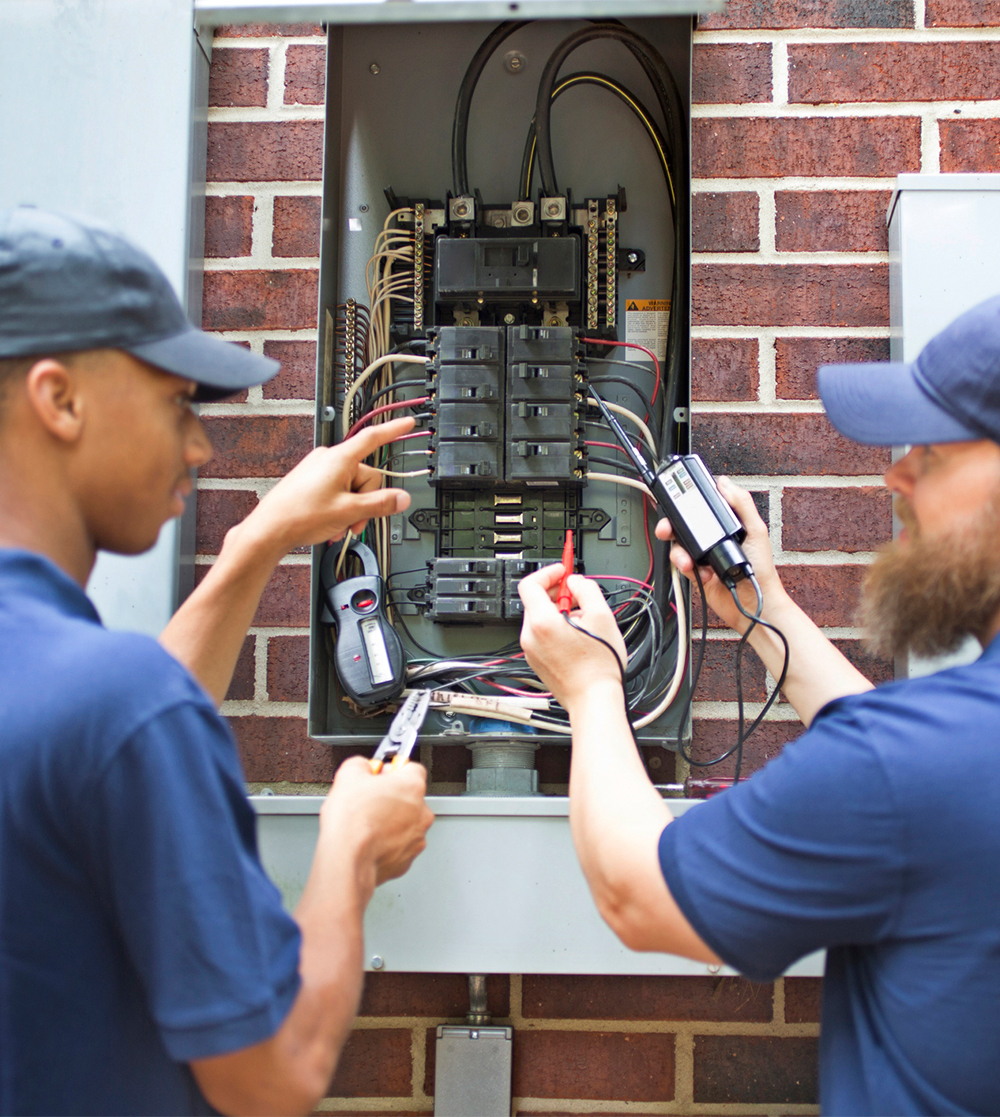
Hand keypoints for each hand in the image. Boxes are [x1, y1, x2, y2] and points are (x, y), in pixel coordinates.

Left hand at [236, 417, 416, 558]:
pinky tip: (331, 524)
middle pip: (365, 476)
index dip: (393, 430)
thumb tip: (402, 498)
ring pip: (352, 488)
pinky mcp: (312, 480)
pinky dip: (339, 509)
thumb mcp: (348, 511)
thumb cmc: (300, 515)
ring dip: (351, 510)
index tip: (407, 424)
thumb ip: (380, 504)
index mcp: (340, 459)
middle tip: (354, 521)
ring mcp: (319, 469)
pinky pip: (337, 491)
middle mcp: (329, 459)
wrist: (270, 529)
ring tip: (339, 525)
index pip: (373, 438)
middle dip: (364, 502)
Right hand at [321, 756, 433, 884]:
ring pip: (406, 822)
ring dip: (391, 820)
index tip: (381, 773)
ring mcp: (416, 837)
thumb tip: (363, 767)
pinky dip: (388, 842)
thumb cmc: (351, 823)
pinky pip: (400, 844)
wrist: (348, 860)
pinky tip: (370, 840)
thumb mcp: (348, 775)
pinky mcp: (407, 859)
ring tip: (367, 823)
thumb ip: (361, 764)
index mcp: (412, 787)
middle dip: (392, 796)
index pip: (412, 768)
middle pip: (410, 796)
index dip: (393, 769)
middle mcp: (421, 812)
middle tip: (369, 799)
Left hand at [518, 564, 626, 712]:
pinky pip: (542, 635)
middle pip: (535, 601)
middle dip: (557, 593)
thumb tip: (576, 582)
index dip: (547, 572)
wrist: (594, 699)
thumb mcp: (602, 616)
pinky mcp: (537, 661)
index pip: (530, 583)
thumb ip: (586, 589)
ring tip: (583, 622)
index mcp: (542, 623)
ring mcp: (532, 651)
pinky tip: (578, 638)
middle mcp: (530, 637)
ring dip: (558, 611)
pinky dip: (556, 628)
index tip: (562, 571)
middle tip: (578, 595)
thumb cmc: (599, 666)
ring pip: (540, 618)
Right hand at [654, 475, 782, 631]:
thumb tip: (725, 483)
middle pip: (683, 525)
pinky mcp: (696, 573)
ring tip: (689, 560)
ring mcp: (702, 556)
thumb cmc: (762, 569)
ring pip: (678, 546)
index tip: (677, 496)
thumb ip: (741, 504)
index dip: (688, 501)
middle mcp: (712, 539)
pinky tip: (702, 573)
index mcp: (725, 525)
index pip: (702, 507)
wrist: (754, 604)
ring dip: (679, 552)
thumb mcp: (756, 530)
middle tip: (667, 527)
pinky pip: (681, 566)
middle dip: (671, 525)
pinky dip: (687, 568)